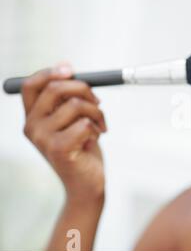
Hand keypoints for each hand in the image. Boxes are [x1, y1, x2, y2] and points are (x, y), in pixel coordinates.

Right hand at [21, 63, 106, 202]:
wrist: (86, 184)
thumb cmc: (82, 149)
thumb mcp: (72, 119)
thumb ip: (66, 97)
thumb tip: (66, 66)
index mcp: (33, 117)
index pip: (31, 85)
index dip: (51, 72)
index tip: (71, 70)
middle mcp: (31, 126)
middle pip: (55, 88)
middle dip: (84, 89)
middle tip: (98, 102)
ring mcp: (42, 139)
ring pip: (75, 105)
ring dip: (96, 113)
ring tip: (99, 126)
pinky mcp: (58, 149)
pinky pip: (85, 124)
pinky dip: (97, 128)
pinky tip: (94, 140)